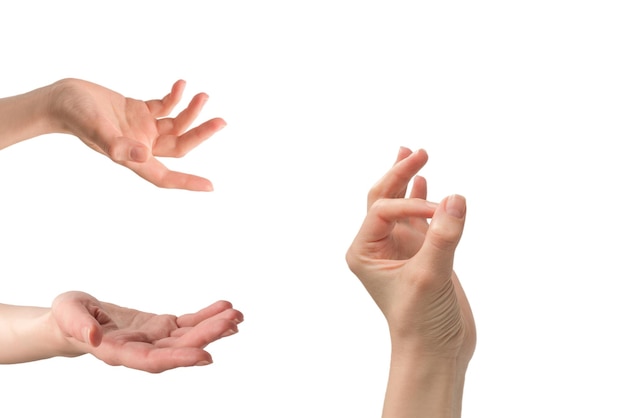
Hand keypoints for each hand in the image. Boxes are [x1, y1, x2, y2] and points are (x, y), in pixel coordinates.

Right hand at [48, 78, 224, 190]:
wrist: (62, 98)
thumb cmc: (75, 114)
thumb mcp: (95, 128)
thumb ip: (116, 144)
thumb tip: (142, 156)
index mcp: (133, 156)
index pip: (165, 176)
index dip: (187, 183)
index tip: (210, 186)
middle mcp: (141, 145)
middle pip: (179, 145)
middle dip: (200, 134)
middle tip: (221, 121)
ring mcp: (141, 128)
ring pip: (175, 125)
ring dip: (190, 112)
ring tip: (202, 95)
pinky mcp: (139, 112)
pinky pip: (164, 108)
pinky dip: (174, 98)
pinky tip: (181, 85)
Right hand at [51, 291, 242, 372]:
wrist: (74, 319)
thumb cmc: (66, 316)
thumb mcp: (66, 313)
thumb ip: (78, 325)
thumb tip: (93, 337)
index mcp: (118, 352)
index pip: (152, 361)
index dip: (179, 359)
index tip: (206, 356)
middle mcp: (141, 350)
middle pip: (178, 348)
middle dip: (206, 336)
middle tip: (232, 322)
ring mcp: (154, 339)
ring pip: (188, 337)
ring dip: (213, 328)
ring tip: (237, 316)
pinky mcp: (161, 327)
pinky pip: (188, 323)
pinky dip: (207, 317)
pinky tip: (225, 309)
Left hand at [346, 147, 474, 361]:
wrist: (436, 351)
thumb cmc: (421, 321)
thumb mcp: (430, 277)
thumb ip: (443, 237)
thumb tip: (456, 198)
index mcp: (364, 251)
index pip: (382, 209)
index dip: (410, 203)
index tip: (441, 214)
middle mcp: (377, 247)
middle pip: (383, 198)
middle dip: (398, 173)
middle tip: (417, 151)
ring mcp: (399, 249)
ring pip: (400, 205)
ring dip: (406, 180)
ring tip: (412, 153)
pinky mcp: (421, 253)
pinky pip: (418, 218)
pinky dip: (421, 199)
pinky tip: (425, 183)